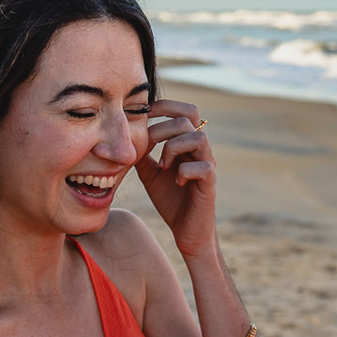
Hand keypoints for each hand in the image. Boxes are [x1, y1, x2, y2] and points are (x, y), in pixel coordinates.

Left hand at [134, 100, 216, 256]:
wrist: (187, 231)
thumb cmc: (170, 200)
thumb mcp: (150, 172)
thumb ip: (143, 153)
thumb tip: (125, 136)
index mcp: (188, 144)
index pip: (185, 111)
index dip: (165, 106)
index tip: (143, 113)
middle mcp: (201, 150)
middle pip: (190, 118)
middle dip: (162, 128)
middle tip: (148, 144)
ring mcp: (208, 165)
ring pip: (199, 138)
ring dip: (174, 148)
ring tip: (163, 165)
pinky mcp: (210, 184)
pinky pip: (203, 166)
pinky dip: (184, 171)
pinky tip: (176, 182)